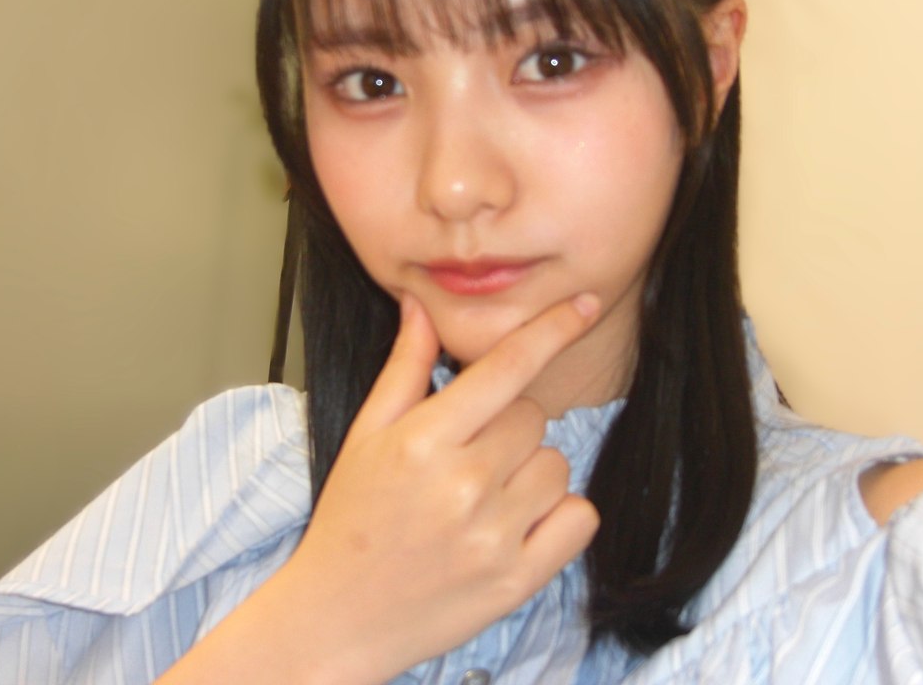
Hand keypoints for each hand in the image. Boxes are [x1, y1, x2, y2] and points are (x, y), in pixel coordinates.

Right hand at [279, 292, 602, 682]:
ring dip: (531, 472)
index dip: (553, 328)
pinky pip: (580, 517)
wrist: (336, 618)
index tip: (587, 304)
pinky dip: (560, 515)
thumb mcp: (366, 435)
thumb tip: (420, 305)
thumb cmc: (350, 519)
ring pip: (558, 464)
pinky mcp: (518, 580)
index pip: (507, 366)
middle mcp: (464, 484)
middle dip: (508, 426)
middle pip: (534, 417)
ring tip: (482, 498)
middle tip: (467, 458)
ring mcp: (495, 535)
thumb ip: (404, 368)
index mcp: (424, 441)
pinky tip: (515, 524)